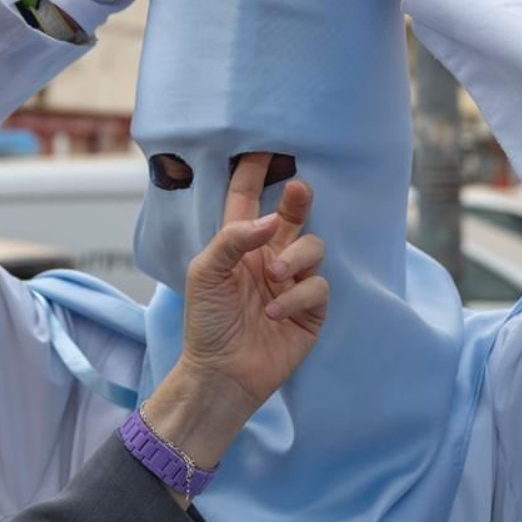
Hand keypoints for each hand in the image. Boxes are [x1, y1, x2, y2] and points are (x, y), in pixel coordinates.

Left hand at [145, 156, 328, 475]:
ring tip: (274, 277)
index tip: (266, 148)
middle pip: (294, 215)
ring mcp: (292, 283)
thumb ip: (232, 239)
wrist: (221, 373)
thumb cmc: (205, 322)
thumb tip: (273, 218)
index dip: (255, 172)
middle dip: (299, 199)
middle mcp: (269, 258)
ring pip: (313, 247)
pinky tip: (274, 313)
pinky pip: (318, 287)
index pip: (247, 199)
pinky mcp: (310, 310)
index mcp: (239, 245)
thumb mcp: (204, 273)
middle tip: (298, 191)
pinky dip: (297, 297)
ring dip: (296, 257)